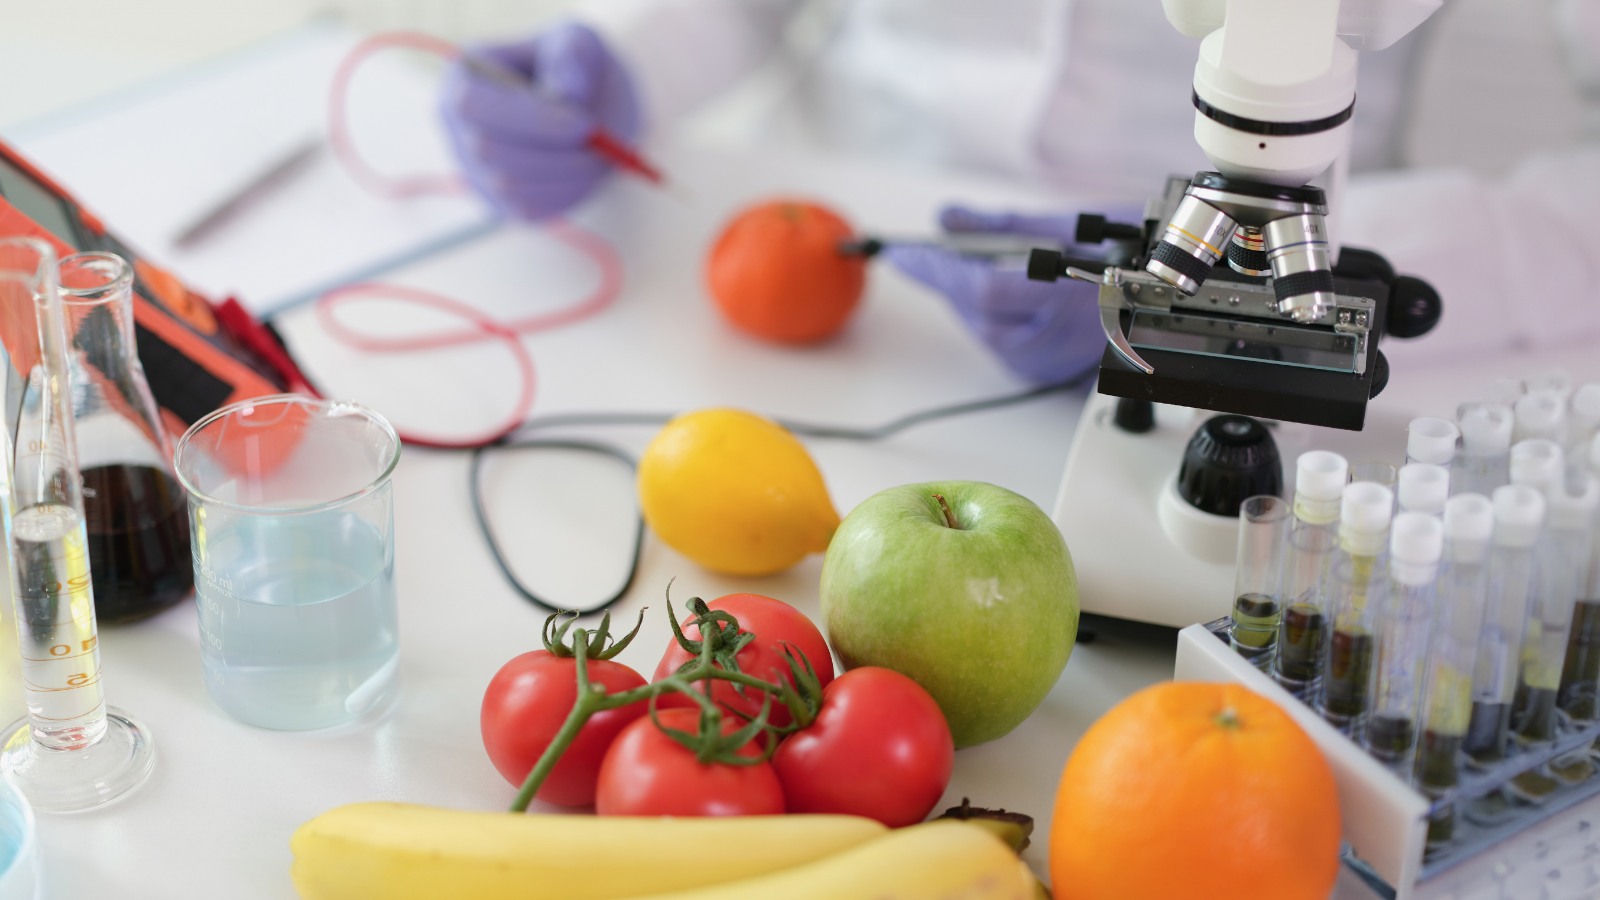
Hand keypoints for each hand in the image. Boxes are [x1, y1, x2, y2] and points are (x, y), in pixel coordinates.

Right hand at [441, 22, 641, 220]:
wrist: (590, 109)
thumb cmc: (575, 68)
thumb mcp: (578, 41)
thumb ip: (573, 54)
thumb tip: (567, 93)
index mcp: (462, 77)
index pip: (472, 105)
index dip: (527, 118)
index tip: (582, 124)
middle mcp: (456, 126)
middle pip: (488, 150)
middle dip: (552, 150)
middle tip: (600, 143)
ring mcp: (474, 168)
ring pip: (508, 185)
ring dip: (563, 174)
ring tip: (599, 153)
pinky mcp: (500, 202)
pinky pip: (527, 208)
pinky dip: (564, 193)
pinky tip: (586, 171)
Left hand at [882, 205, 1125, 383]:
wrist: (1177, 300)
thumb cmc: (1136, 257)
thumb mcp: (1069, 225)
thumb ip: (1000, 226)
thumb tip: (948, 219)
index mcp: (1066, 299)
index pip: (981, 288)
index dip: (936, 271)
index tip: (899, 253)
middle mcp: (1055, 341)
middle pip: (976, 311)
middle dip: (949, 279)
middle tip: (927, 253)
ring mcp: (1049, 363)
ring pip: (983, 330)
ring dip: (969, 297)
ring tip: (978, 267)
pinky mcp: (1043, 374)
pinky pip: (998, 342)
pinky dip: (990, 316)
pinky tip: (1002, 295)